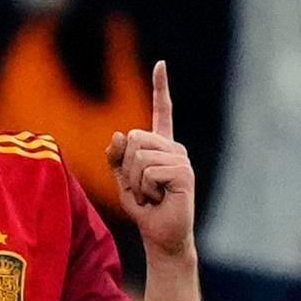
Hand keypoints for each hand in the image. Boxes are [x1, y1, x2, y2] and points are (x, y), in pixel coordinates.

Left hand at [106, 62, 194, 257]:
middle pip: (134, 137)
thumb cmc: (144, 210)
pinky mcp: (183, 173)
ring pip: (138, 156)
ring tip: (152, 196)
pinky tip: (159, 199)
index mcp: (161, 146)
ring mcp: (181, 159)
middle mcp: (174, 148)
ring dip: (136, 182)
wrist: (163, 236)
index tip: (161, 64)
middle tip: (142, 189)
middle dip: (126, 167)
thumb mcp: (122, 181)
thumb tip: (119, 134)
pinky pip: (148, 171)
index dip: (161, 87)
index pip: (162, 111)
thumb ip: (116, 158)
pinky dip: (145, 189)